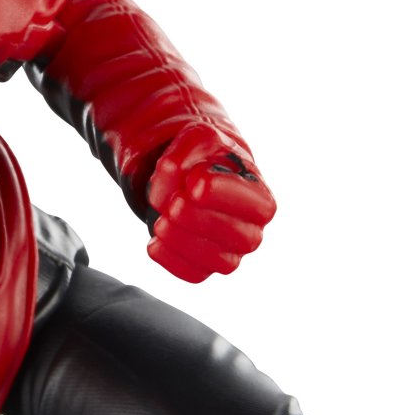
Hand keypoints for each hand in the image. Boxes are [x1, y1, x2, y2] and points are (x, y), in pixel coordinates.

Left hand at [145, 126, 276, 281]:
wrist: (186, 175)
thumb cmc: (202, 157)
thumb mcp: (197, 140)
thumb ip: (185, 154)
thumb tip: (169, 189)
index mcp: (260, 198)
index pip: (260, 207)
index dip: (227, 196)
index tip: (195, 182)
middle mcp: (251, 230)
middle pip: (239, 237)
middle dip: (201, 220)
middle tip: (174, 203)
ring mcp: (230, 253)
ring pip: (217, 260)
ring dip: (184, 241)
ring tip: (161, 220)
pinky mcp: (205, 268)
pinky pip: (194, 274)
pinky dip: (171, 260)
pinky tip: (154, 243)